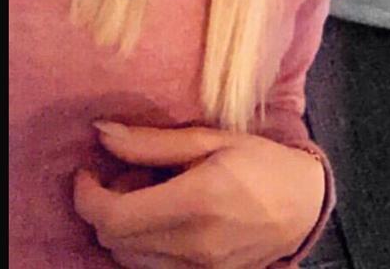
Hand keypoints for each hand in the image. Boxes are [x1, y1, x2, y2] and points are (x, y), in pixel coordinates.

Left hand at [73, 121, 325, 268]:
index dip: (86, 196)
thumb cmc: (261, 162)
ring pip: (127, 259)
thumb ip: (153, 141)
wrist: (304, 206)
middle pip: (114, 240)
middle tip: (125, 175)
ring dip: (121, 228)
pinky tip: (161, 218)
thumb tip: (102, 133)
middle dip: (104, 206)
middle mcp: (192, 244)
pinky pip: (150, 268)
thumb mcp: (212, 139)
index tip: (86, 171)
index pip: (113, 217)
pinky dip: (141, 245)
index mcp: (195, 201)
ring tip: (146, 195)